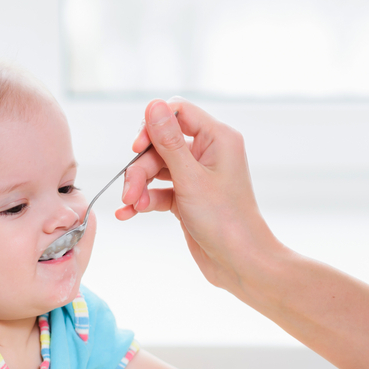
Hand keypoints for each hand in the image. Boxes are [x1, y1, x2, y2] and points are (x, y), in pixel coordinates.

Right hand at [117, 98, 280, 301]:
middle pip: (161, 144)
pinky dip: (144, 200)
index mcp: (217, 139)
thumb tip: (152, 105)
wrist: (240, 263)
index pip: (178, 112)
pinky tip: (128, 213)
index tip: (136, 148)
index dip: (153, 126)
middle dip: (141, 168)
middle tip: (129, 190)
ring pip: (156, 169)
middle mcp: (207, 153)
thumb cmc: (225, 221)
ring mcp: (197, 177)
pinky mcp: (187, 198)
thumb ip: (168, 141)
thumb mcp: (190, 178)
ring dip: (139, 186)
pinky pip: (159, 191)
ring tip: (130, 205)